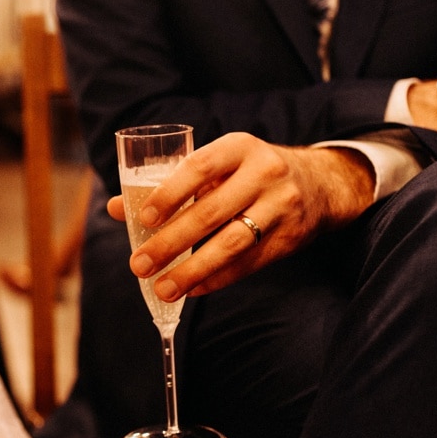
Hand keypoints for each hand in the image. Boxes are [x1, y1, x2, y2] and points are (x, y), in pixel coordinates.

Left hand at [111, 133, 372, 299]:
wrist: (319, 183)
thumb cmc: (247, 173)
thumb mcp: (218, 165)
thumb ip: (169, 184)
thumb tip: (117, 208)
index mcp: (239, 147)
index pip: (201, 167)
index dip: (170, 192)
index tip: (144, 218)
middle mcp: (265, 173)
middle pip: (212, 212)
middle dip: (171, 242)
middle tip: (139, 265)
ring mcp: (282, 206)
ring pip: (232, 243)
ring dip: (193, 270)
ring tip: (162, 287)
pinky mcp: (291, 237)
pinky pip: (249, 263)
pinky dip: (217, 279)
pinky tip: (192, 289)